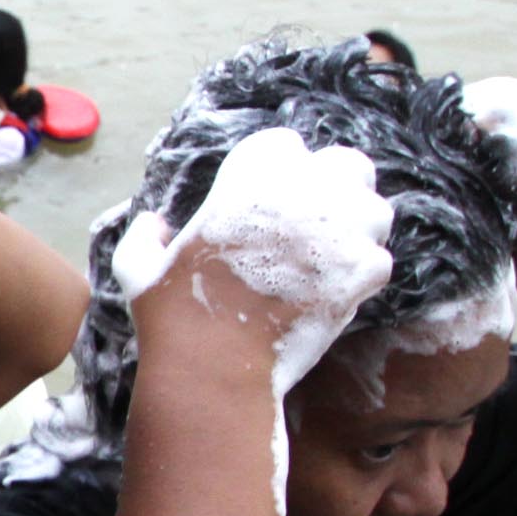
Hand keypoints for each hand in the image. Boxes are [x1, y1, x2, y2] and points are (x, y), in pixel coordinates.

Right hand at [114, 125, 394, 397]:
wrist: (214, 371)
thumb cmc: (172, 318)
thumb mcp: (137, 268)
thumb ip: (144, 236)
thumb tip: (155, 224)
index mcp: (246, 182)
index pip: (284, 144)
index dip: (278, 170)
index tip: (269, 198)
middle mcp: (298, 195)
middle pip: (344, 163)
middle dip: (334, 186)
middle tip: (315, 220)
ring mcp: (336, 233)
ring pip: (374, 208)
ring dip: (358, 226)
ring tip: (334, 254)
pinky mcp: (359, 274)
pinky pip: (379, 259)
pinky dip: (363, 274)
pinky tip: (338, 290)